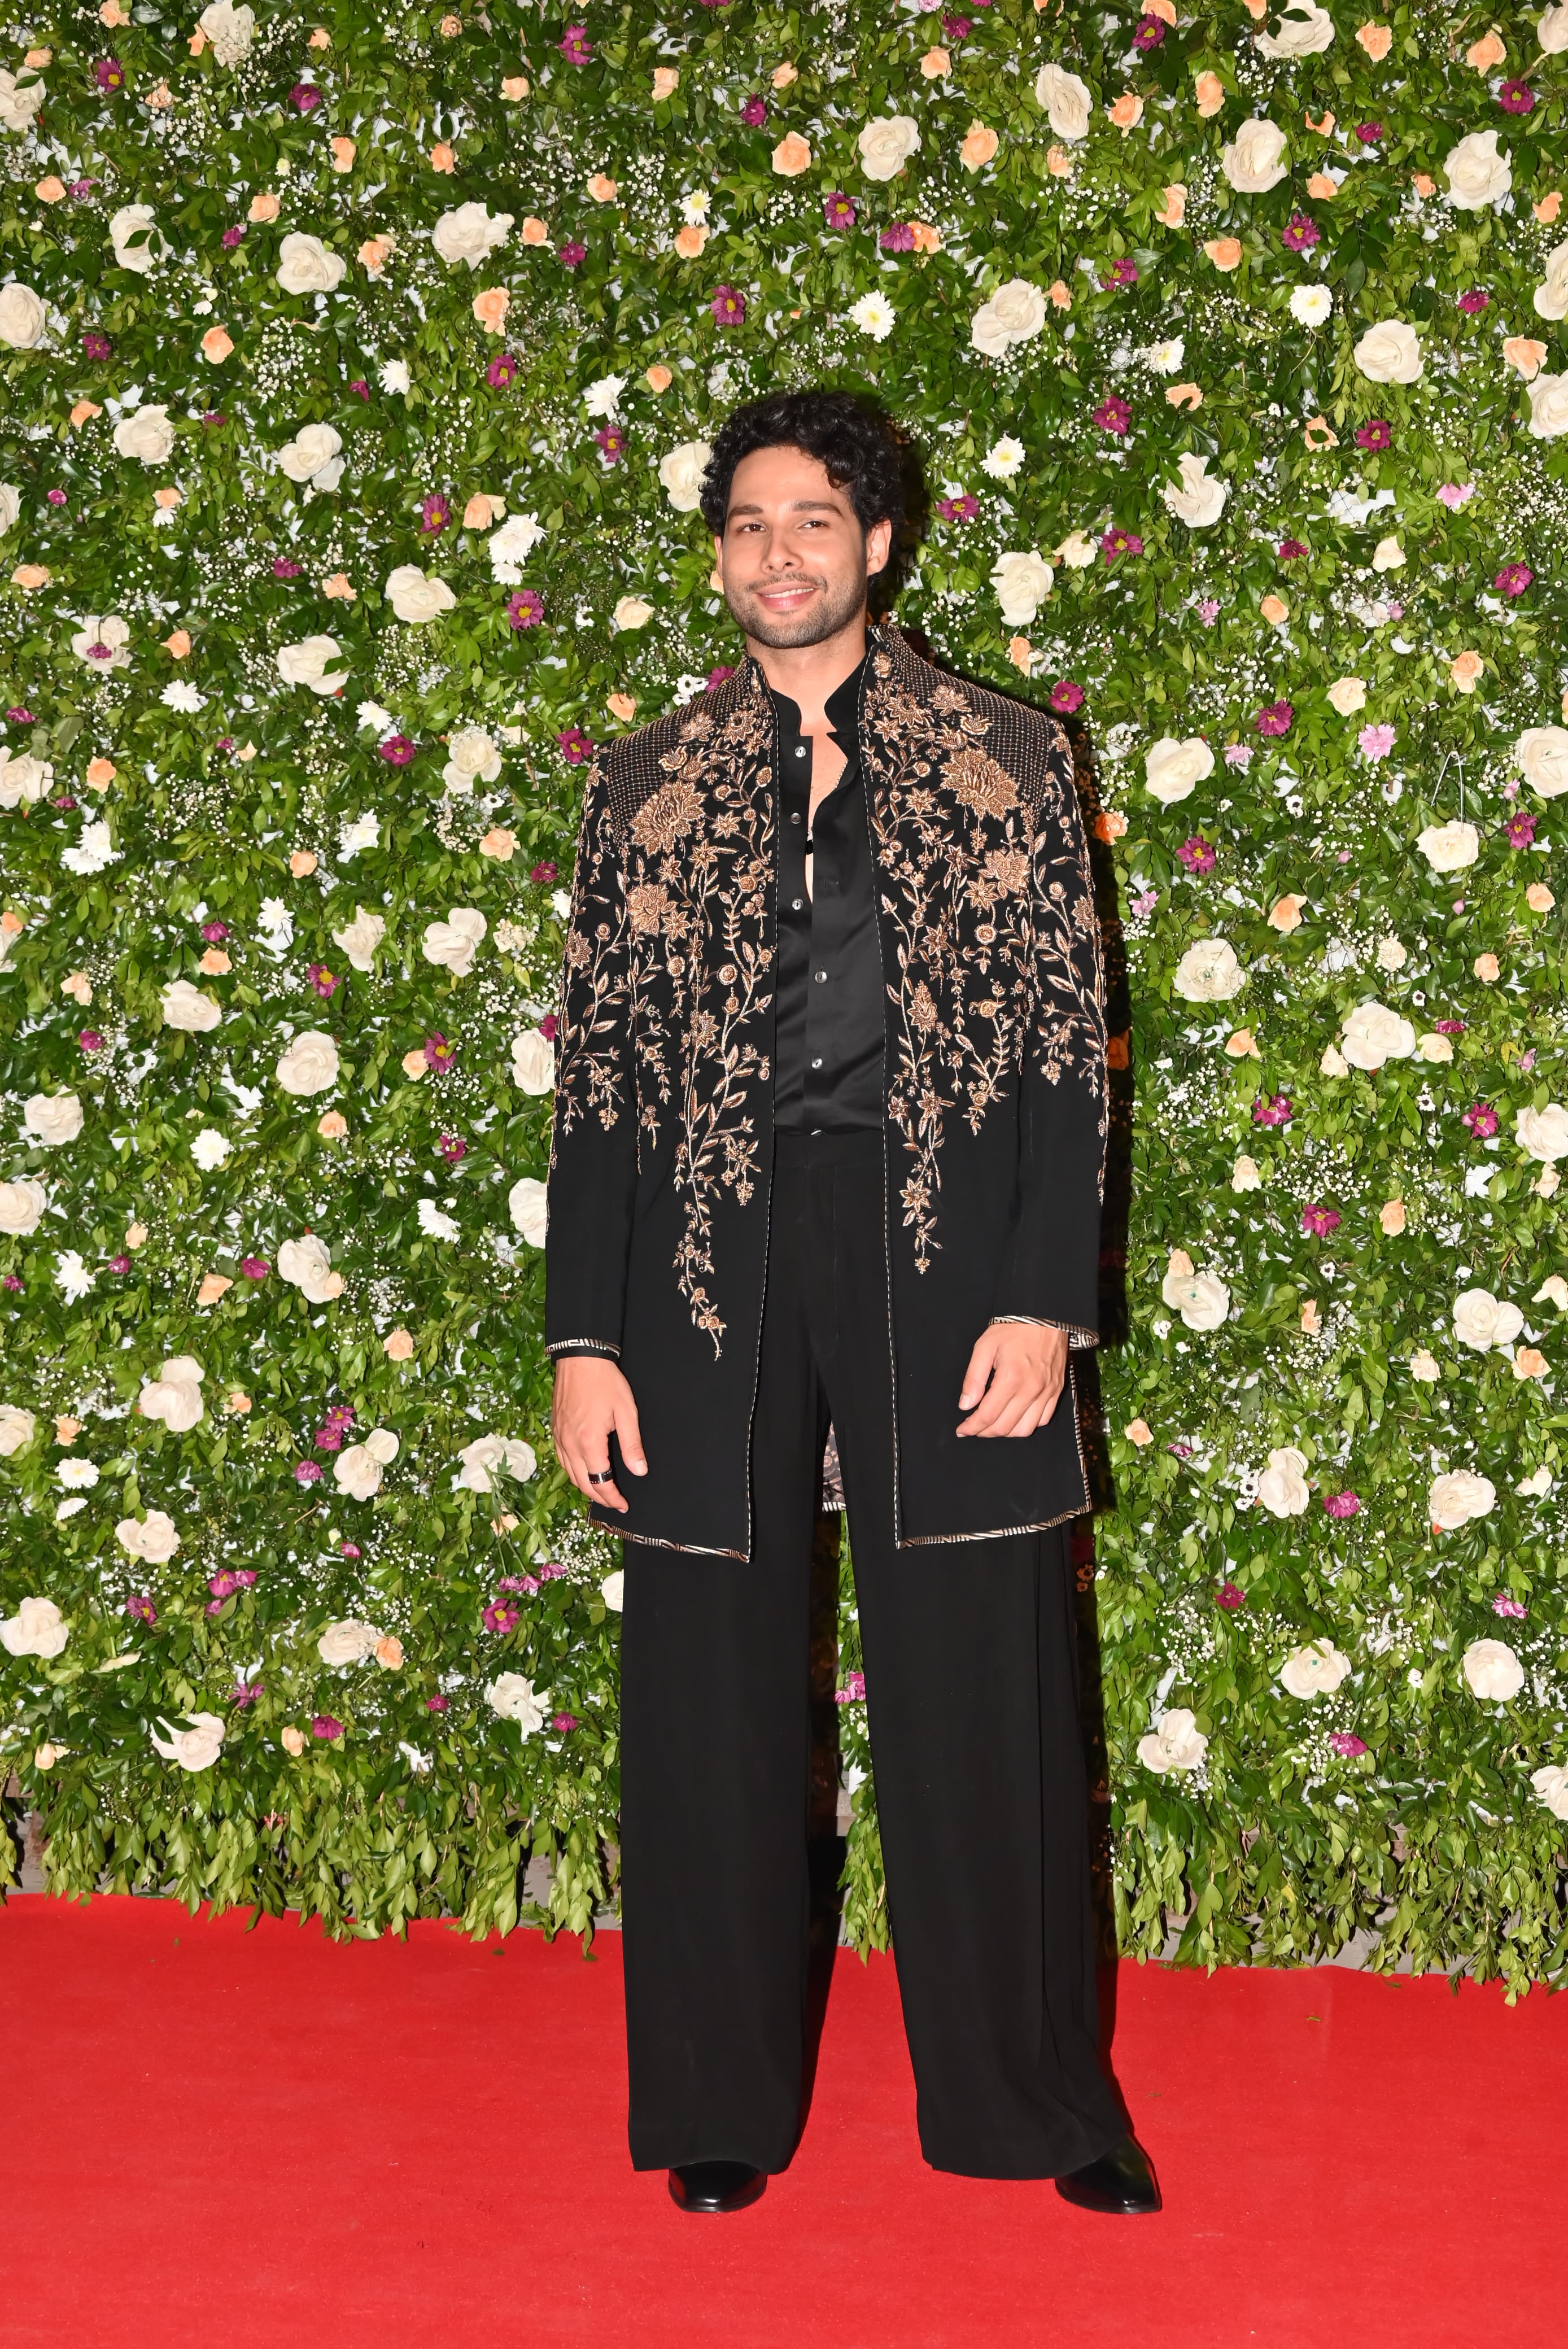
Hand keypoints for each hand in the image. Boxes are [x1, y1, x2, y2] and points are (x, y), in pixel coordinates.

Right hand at [552, 1357, 646, 1511]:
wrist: (580, 1358)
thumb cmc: (606, 1382)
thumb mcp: (626, 1412)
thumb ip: (632, 1444)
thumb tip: (639, 1471)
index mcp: (589, 1443)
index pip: (601, 1482)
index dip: (613, 1497)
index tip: (624, 1505)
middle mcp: (569, 1444)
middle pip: (583, 1483)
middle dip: (600, 1497)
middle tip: (615, 1503)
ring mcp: (559, 1437)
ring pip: (570, 1474)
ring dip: (585, 1487)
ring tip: (601, 1492)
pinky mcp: (555, 1430)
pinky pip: (562, 1460)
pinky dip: (573, 1472)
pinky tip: (583, 1471)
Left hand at [956, 1323, 1068, 1438]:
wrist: (1045, 1316)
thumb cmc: (1013, 1329)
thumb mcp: (984, 1347)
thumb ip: (973, 1378)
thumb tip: (965, 1404)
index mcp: (1010, 1378)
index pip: (987, 1416)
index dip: (972, 1427)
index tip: (962, 1430)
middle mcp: (1031, 1390)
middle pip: (1004, 1427)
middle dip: (984, 1432)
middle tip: (973, 1428)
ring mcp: (1047, 1392)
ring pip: (1024, 1429)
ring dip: (1005, 1433)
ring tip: (992, 1425)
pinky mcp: (1056, 1391)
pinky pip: (1043, 1420)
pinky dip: (1026, 1425)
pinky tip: (1014, 1419)